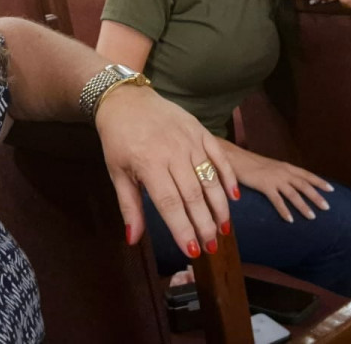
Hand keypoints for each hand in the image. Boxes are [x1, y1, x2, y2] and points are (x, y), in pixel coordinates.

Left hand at [94, 85, 238, 258]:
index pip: (169, 203)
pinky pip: (219, 156)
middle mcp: (172, 152)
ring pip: (209, 178)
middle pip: (193, 194)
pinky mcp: (200, 130)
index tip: (192, 251)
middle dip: (204, 224)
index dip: (182, 229)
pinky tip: (234, 197)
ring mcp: (189, 140)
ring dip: (219, 206)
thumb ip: (129, 206)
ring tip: (224, 229)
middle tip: (211, 247)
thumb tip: (133, 240)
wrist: (127, 100)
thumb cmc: (119, 139)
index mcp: (148, 164)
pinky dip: (228, 176)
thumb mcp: (117, 172)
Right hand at [227, 145, 333, 221]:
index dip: (319, 182)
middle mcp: (283, 171)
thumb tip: (287, 184)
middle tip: (327, 207)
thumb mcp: (269, 167)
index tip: (331, 190)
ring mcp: (274, 178)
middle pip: (304, 185)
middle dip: (317, 196)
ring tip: (312, 217)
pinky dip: (284, 211)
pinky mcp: (264, 185)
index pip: (307, 174)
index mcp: (285, 166)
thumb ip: (279, 174)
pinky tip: (290, 220)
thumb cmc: (249, 163)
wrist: (234, 158)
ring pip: (294, 194)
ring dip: (304, 206)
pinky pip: (277, 201)